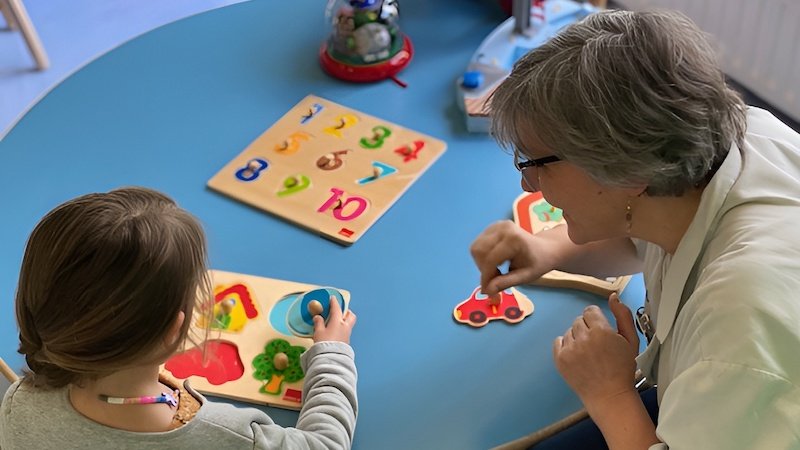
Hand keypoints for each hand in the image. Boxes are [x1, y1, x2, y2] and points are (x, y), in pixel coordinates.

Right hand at [312, 296, 356, 343]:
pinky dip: (342, 328)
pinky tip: (336, 331)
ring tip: (336, 321)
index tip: (333, 298)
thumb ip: (318, 323)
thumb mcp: (318, 332)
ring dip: (345, 320)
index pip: (336, 308)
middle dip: (346, 311)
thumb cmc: (324, 344)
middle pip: (350, 315)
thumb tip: (318, 317)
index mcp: (338, 321)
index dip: (334, 302)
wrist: (331, 358)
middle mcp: (345, 326)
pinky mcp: (346, 341)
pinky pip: (346, 331)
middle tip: (339, 310)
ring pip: (349, 323)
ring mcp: (347, 334)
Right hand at [470, 220, 557, 295]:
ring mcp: (497, 225)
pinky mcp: (492, 227)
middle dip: (483, 269)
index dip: (486, 276)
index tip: (487, 290)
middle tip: (495, 279)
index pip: (490, 259)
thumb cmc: (538, 263)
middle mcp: (503, 228)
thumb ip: (505, 283)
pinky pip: (478, 244)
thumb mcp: (525, 277)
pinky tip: (495, 261)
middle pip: (479, 251)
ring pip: (476, 248)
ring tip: (496, 271)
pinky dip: (483, 256)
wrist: (545, 248)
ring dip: (481, 263)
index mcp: (513, 239)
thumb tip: (487, 291)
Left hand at [552, 294, 638, 408]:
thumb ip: (623, 315)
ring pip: (569, 331)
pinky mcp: (560, 359)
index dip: (596, 319)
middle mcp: (583, 338)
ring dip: (577, 338)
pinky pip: (558, 341)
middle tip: (597, 344)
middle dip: (587, 328)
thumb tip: (613, 297)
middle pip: (579, 320)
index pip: (590, 311)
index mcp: (601, 331)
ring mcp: (570, 349)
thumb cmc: (623, 368)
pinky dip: (566, 345)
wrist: (609, 395)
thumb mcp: (631, 340)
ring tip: (589, 353)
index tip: (601, 330)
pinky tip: (577, 355)